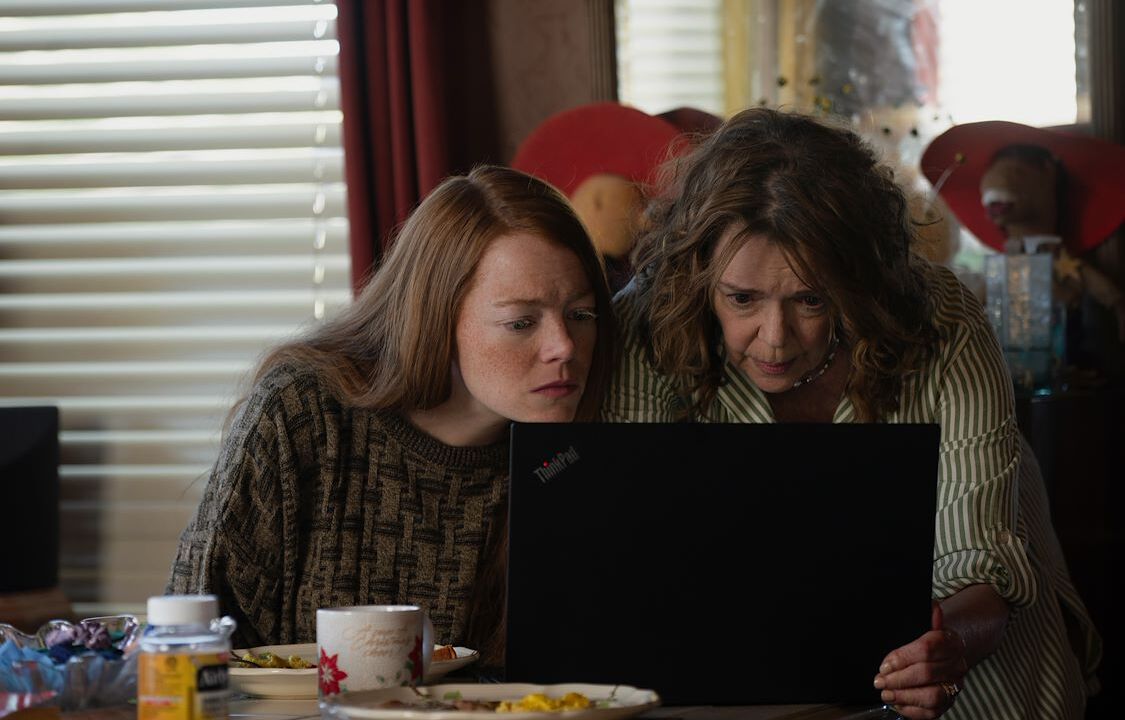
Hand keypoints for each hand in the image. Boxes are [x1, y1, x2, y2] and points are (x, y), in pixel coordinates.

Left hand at [873, 603, 967, 718]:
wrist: (947, 654)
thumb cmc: (928, 641)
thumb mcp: (923, 624)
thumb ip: (925, 616)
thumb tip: (933, 607)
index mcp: (951, 641)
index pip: (927, 649)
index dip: (902, 658)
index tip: (885, 664)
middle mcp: (957, 665)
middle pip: (926, 673)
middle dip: (898, 679)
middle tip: (879, 680)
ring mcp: (955, 685)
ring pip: (932, 695)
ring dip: (904, 696)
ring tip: (886, 693)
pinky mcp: (949, 703)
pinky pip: (932, 712)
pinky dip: (912, 710)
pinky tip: (897, 703)